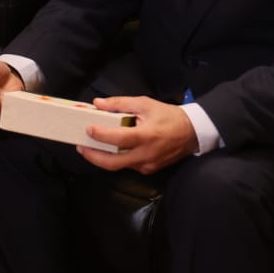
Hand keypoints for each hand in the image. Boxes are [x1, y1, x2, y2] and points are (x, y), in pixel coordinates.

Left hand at [77, 96, 197, 174]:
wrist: (193, 132)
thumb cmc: (168, 116)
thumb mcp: (144, 103)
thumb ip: (120, 103)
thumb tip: (98, 104)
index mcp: (147, 136)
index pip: (119, 139)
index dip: (101, 135)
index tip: (88, 128)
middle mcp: (146, 154)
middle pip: (113, 163)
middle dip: (93, 156)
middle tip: (80, 146)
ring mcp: (148, 165)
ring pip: (119, 165)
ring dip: (103, 158)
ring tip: (90, 146)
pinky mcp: (149, 169)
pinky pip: (128, 165)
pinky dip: (116, 158)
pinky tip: (109, 150)